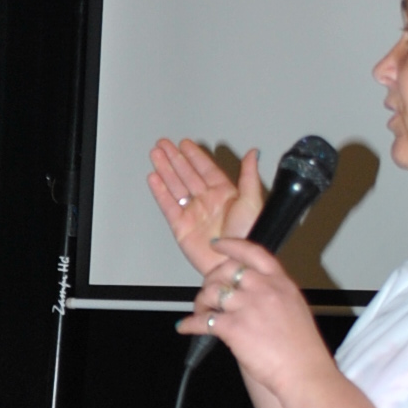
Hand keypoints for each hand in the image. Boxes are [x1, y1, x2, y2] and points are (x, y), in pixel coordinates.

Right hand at [148, 138, 265, 278]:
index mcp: (225, 194)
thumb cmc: (248, 237)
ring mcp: (193, 213)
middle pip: (187, 174)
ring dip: (165, 170)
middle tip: (164, 144)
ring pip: (176, 186)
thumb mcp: (252, 201)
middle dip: (175, 158)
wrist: (233, 263)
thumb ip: (249, 175)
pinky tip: (154, 179)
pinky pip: (168, 205)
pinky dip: (160, 192)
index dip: (194, 155)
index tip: (185, 144)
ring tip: (156, 155)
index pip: (205, 169)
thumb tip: (252, 154)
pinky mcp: (181, 226)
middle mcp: (208, 202)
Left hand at [176, 235, 325, 399]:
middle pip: (226, 270)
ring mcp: (247, 307)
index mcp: (281, 283)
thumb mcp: (295, 309)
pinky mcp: (234, 327)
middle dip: (211, 279)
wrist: (304, 372)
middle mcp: (263, 289)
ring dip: (200, 302)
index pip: (253, 252)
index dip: (232, 245)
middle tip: (208, 290)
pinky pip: (203, 320)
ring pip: (211, 292)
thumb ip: (275, 296)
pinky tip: (185, 327)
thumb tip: (253, 296)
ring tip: (201, 311)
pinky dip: (190, 324)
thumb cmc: (302, 349)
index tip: (218, 245)